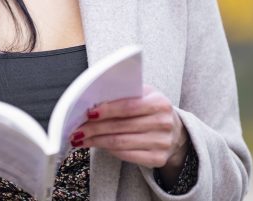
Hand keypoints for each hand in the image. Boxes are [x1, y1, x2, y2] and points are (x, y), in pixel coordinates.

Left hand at [69, 85, 188, 172]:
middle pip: (121, 127)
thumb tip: (94, 99)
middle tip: (77, 128)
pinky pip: (127, 155)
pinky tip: (96, 145)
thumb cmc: (151, 107)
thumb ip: (124, 93)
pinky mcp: (157, 159)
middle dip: (95, 128)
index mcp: (159, 103)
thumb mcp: (144, 94)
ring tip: (81, 138)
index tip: (88, 113)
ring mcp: (161, 143)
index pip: (128, 106)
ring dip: (96, 141)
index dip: (107, 110)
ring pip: (120, 143)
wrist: (175, 131)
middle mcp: (163, 123)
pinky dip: (108, 150)